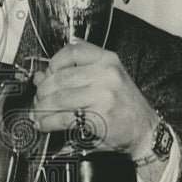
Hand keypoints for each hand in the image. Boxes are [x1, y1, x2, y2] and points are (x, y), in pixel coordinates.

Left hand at [31, 41, 158, 158]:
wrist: (144, 130)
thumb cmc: (123, 104)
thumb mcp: (105, 80)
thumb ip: (75, 74)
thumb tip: (40, 77)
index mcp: (108, 60)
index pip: (73, 52)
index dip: (54, 63)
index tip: (47, 74)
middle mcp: (107, 75)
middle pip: (61, 78)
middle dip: (43, 91)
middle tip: (37, 100)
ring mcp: (104, 96)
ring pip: (59, 99)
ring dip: (42, 109)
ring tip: (37, 114)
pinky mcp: (98, 118)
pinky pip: (63, 118)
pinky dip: (48, 122)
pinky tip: (44, 124)